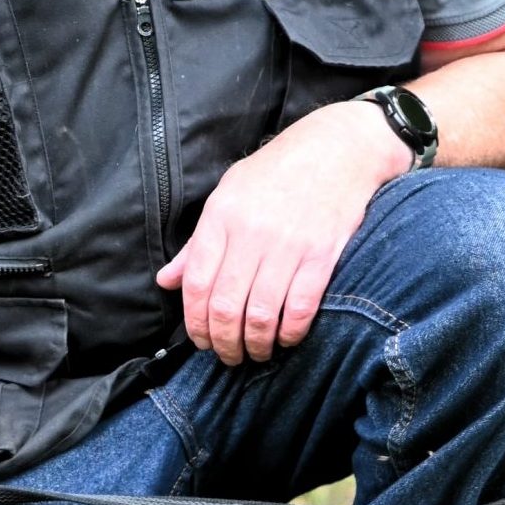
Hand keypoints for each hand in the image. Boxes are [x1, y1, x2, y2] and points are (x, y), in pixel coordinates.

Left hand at [157, 99, 409, 364]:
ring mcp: (289, 244)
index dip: (195, 322)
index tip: (201, 340)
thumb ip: (198, 243)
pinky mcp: (323, 254)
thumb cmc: (277, 172)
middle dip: (224, 342)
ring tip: (256, 353)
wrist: (338, 149)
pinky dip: (291, 333)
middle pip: (227, 306)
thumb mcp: (229, 195)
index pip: (198, 284)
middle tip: (228, 356)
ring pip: (262, 314)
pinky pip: (301, 307)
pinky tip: (286, 338)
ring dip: (256, 345)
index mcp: (222, 217)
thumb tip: (167, 281)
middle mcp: (252, 232)